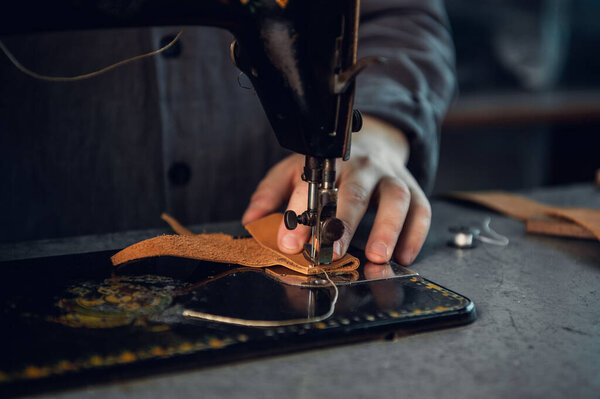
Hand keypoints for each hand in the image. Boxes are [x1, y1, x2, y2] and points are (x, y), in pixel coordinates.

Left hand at [241, 116, 430, 264]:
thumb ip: (273, 192)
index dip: (300, 213)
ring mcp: (390, 176)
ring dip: (388, 227)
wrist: (373, 139)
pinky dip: (416, 233)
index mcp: (328, 162)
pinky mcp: (412, 187)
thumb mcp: (296, 169)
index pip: (312, 186)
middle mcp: (361, 167)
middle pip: (356, 191)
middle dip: (344, 222)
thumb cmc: (331, 164)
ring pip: (396, 198)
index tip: (289, 242)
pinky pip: (421, 209)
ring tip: (378, 256)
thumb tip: (252, 218)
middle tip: (334, 250)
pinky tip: (404, 255)